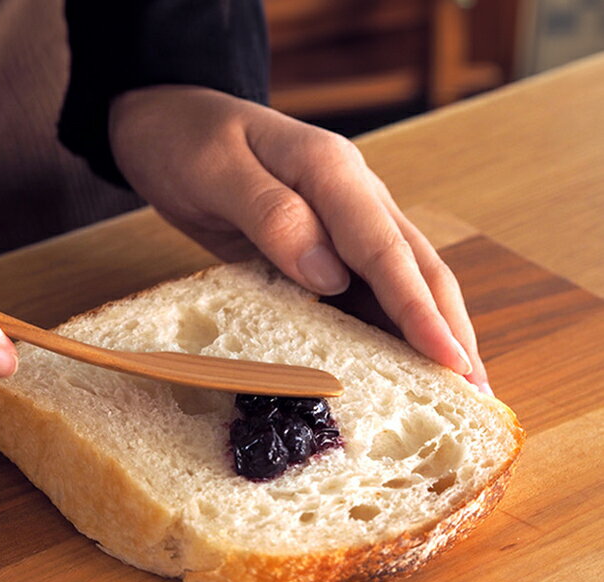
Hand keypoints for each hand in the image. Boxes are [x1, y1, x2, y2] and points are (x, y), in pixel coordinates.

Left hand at [109, 86, 489, 391]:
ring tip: (454, 391)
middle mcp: (352, 194)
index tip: (449, 362)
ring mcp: (342, 220)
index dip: (419, 311)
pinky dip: (389, 328)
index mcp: (331, 170)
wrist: (168, 125)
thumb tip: (329, 275)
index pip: (385, 249)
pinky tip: (400, 363)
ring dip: (430, 333)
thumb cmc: (186, 143)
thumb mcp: (218, 172)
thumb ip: (274, 215)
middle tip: (477, 394)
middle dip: (449, 329)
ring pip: (401, 281)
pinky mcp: (325, 244)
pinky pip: (365, 289)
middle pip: (417, 266)